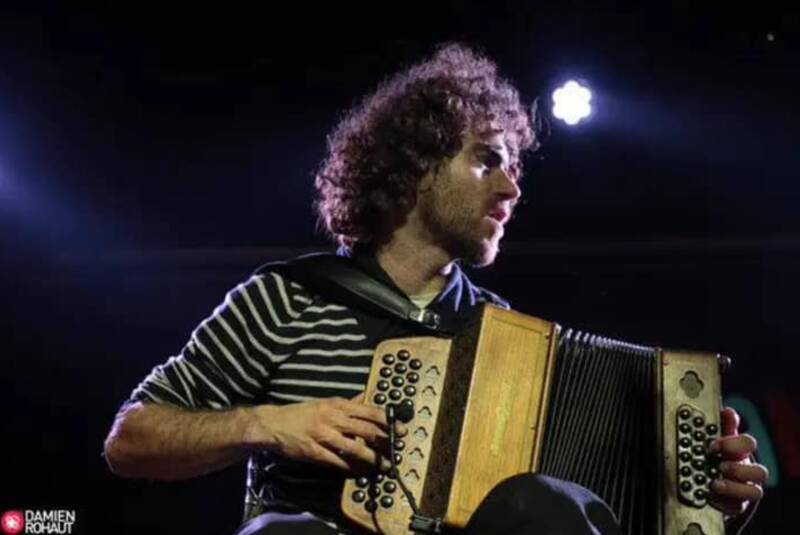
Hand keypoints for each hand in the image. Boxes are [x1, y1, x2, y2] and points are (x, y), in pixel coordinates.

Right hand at [250, 394, 403, 472]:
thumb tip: (365, 398)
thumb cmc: (301, 413)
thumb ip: (347, 403)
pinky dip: (351, 467)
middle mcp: (333, 418)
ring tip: (385, 464)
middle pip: (366, 429)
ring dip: (373, 458)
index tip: (400, 427)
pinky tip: (361, 472)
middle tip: (398, 447)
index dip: (387, 420)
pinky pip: (337, 461)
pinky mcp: (314, 451)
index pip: (368, 411)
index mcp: (337, 405)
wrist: (273, 424)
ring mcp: (323, 435)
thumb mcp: (325, 403)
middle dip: (385, 440)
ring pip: (354, 447)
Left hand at [708, 407, 767, 516]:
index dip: (733, 443)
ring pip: (755, 492)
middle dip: (739, 469)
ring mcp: (746, 490)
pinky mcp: (737, 505)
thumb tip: (727, 411)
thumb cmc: (718, 455)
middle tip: (719, 466)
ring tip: (714, 483)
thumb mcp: (718, 439)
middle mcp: (749, 471)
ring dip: (734, 488)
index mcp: (743, 452)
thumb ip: (722, 426)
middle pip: (761, 472)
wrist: (713, 480)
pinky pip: (736, 507)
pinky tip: (708, 494)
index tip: (713, 444)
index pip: (749, 444)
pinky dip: (722, 501)